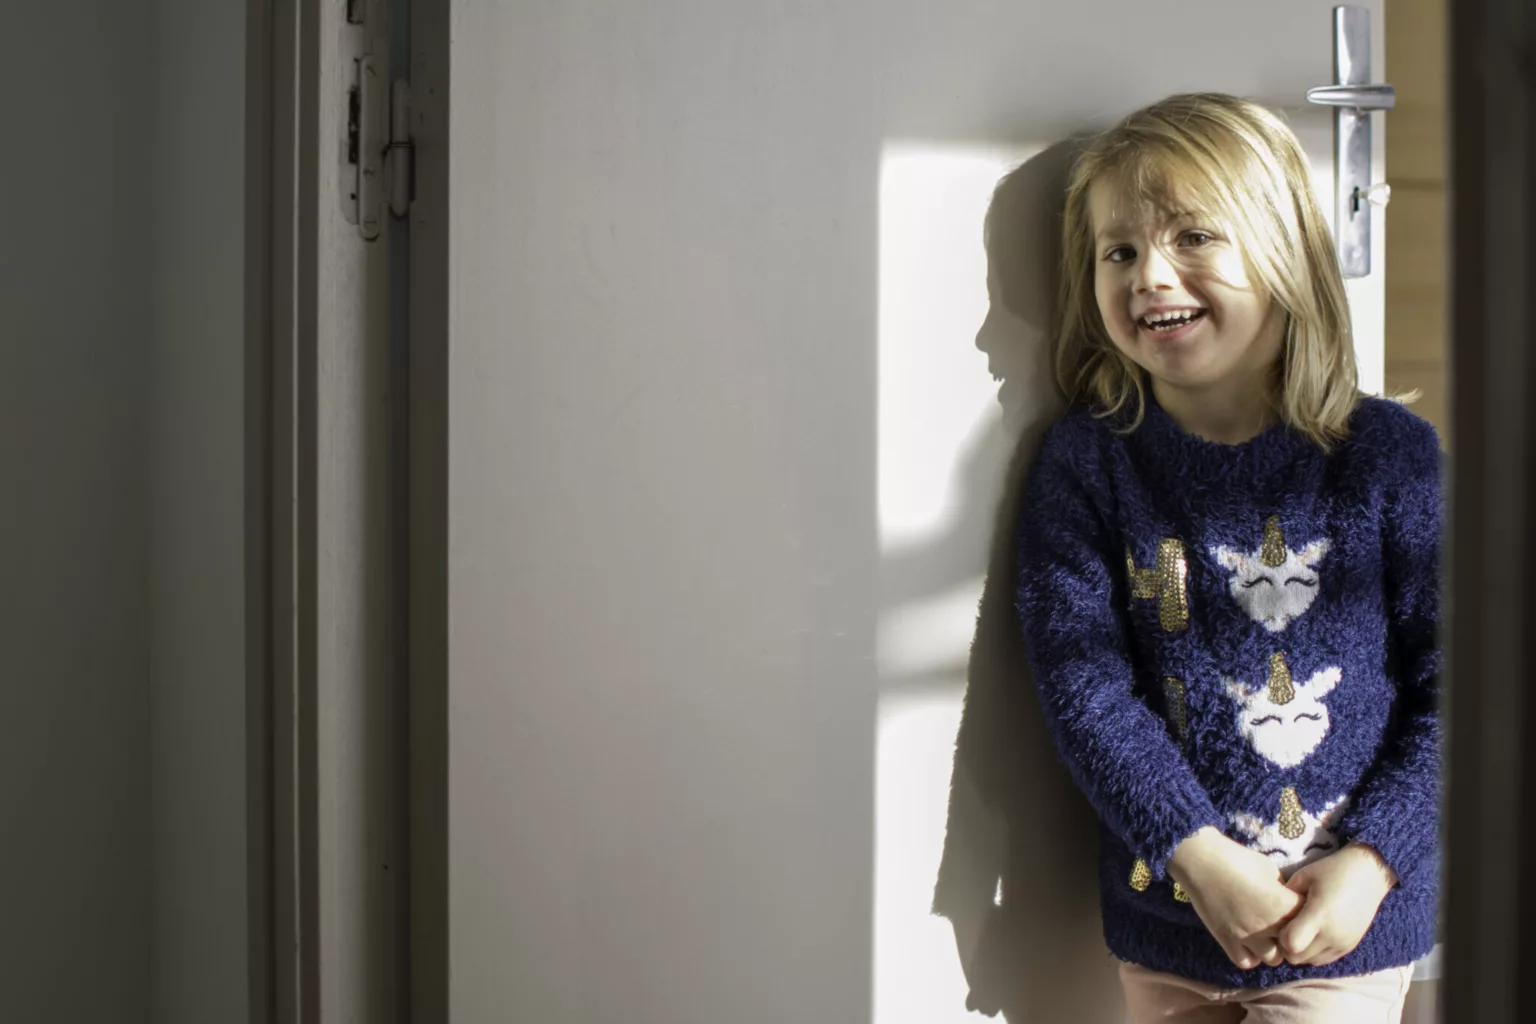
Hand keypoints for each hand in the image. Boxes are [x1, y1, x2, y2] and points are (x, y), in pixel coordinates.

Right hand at [1168, 827, 1302, 970]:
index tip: (1296, 908)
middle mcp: (1268, 924)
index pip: (1308, 921)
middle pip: (1294, 946)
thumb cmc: (1236, 858)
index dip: (1304, 915)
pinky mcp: (1226, 940)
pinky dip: (1250, 954)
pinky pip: (1246, 962)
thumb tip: (1288, 902)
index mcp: (1282, 904)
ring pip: (1273, 959)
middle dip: (1291, 936)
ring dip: (1272, 948)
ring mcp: (1246, 935)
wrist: (1200, 860)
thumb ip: (1282, 890)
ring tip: (1265, 934)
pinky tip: (1247, 941)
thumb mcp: (1269, 869)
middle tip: (1282, 924)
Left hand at [1280, 844, 1396, 965]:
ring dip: (1301, 950)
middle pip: (1297, 957)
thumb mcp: (1303, 877)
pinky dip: (1314, 952)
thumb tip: (1268, 913)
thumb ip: (1285, 898)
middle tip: (1287, 926)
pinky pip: (1324, 960)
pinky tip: (1314, 933)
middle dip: (1287, 946)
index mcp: (1320, 915)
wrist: (1368, 874)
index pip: (1290, 945)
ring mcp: (1343, 943)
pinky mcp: (1350, 947)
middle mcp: (1333, 935)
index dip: (1280, 938)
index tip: (1280, 923)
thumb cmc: (1331, 871)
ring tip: (1302, 929)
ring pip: (1310, 962)